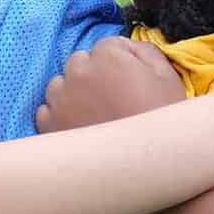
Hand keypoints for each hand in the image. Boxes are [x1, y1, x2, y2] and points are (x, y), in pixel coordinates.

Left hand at [34, 37, 184, 133]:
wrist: (147, 166)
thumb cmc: (162, 120)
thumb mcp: (168, 77)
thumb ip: (145, 50)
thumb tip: (127, 47)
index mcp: (108, 57)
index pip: (107, 46)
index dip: (121, 62)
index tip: (130, 80)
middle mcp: (78, 73)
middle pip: (79, 62)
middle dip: (93, 74)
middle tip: (112, 97)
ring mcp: (60, 100)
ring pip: (59, 84)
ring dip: (73, 92)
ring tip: (94, 113)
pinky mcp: (49, 126)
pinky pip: (46, 110)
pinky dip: (59, 114)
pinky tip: (79, 126)